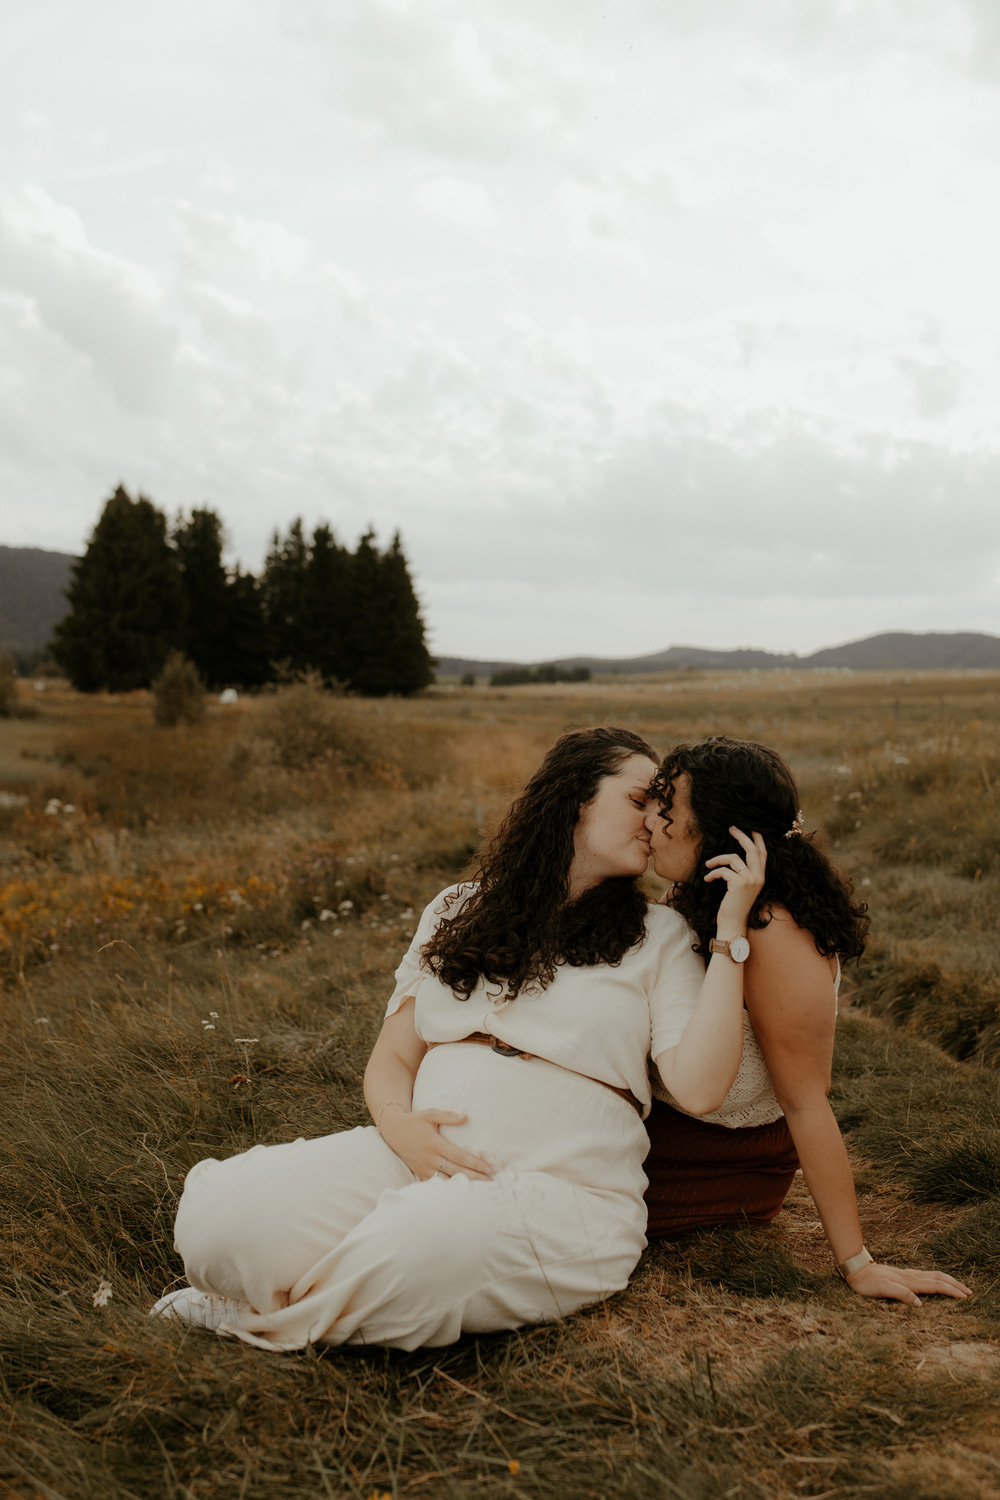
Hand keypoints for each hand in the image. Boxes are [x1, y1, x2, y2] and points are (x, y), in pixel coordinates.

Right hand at [379, 1106, 492, 1181]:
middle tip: (490, 1183)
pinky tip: (458, 1193)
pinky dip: (447, 1189)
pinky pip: (435, 1184)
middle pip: (456, 1172)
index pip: (458, 1157)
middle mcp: (429, 1158)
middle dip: (474, 1178)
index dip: (474, 1163)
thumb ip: (448, 1116)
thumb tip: (466, 1117)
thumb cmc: (415, 1121)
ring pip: (446, 1181)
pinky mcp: (419, 1173)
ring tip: (478, 1191)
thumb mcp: (430, 1114)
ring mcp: (424, 1168)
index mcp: (434, 1144)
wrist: (393, 1131)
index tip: (488, 1168)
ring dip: (462, 1186)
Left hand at [706, 827, 766, 933]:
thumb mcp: (742, 887)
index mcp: (761, 877)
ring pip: (733, 857)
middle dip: (741, 835)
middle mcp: (759, 877)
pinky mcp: (739, 883)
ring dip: (717, 859)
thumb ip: (743, 873)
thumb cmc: (734, 906)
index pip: (763, 852)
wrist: (733, 924)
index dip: (758, 838)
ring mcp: (750, 880)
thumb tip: (733, 858)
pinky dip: (712, 873)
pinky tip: (707, 879)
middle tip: (731, 827)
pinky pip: (723, 870)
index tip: (750, 827)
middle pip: (752, 849)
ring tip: (708, 864)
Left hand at [846, 1260, 971, 1305]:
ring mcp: (908, 1275)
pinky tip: (938, 1283)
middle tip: (969, 1293)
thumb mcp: (882, 1289)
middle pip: (939, 1278)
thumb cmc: (867, 1283)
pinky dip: (938, 1280)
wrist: (856, 1270)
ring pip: (933, 1275)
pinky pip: (926, 1276)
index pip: (936, 1285)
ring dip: (948, 1281)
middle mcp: (911, 1277)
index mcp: (909, 1282)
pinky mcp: (903, 1275)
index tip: (965, 1297)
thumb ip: (900, 1294)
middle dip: (955, 1285)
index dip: (951, 1291)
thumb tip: (920, 1304)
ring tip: (959, 1287)